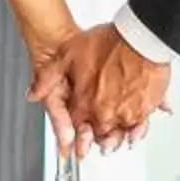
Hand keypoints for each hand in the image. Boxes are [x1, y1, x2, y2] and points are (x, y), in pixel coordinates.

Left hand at [33, 23, 171, 151]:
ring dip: (120, 136)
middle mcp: (106, 114)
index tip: (77, 138)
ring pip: (123, 134)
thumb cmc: (108, 44)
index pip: (77, 130)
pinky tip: (137, 127)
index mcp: (85, 104)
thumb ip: (48, 79)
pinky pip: (142, 125)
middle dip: (100, 140)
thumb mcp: (67, 55)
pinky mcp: (147, 108)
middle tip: (100, 142)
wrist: (140, 38)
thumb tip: (33, 94)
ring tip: (120, 138)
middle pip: (101, 137)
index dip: (76, 134)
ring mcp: (128, 113)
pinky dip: (139, 127)